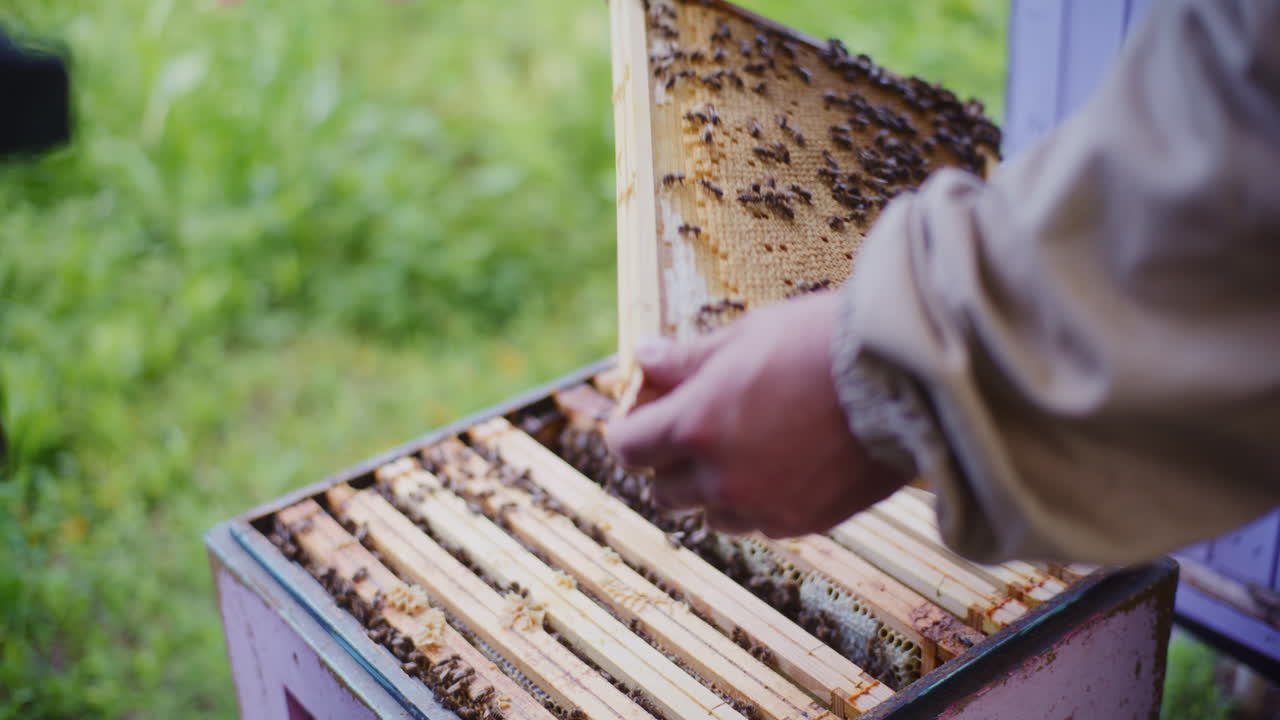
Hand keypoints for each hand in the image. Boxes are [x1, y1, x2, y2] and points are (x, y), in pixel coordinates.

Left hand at [606, 292, 906, 537]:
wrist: (909, 379)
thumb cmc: (823, 343)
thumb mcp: (747, 336)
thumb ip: (688, 359)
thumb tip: (644, 358)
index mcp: (696, 425)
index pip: (628, 448)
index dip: (629, 430)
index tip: (642, 415)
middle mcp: (721, 477)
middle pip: (662, 490)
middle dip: (667, 460)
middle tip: (692, 429)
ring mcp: (761, 506)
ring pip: (708, 514)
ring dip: (710, 487)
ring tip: (742, 448)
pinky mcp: (802, 522)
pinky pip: (757, 523)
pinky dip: (755, 501)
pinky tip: (780, 464)